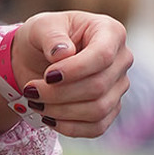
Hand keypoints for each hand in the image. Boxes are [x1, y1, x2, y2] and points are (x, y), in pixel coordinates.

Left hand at [9, 9, 132, 137]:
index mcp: (110, 32)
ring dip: (61, 111)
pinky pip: (97, 127)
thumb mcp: (41, 27)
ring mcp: (119, 86)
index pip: (103, 55)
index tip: (48, 76)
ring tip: (35, 103)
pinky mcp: (111, 109)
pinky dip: (69, 127)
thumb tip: (62, 55)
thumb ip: (51, 36)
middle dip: (59, 93)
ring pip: (98, 110)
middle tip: (31, 91)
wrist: (39, 58)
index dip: (75, 70)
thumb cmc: (44, 37)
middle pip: (98, 86)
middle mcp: (122, 59)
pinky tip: (48, 117)